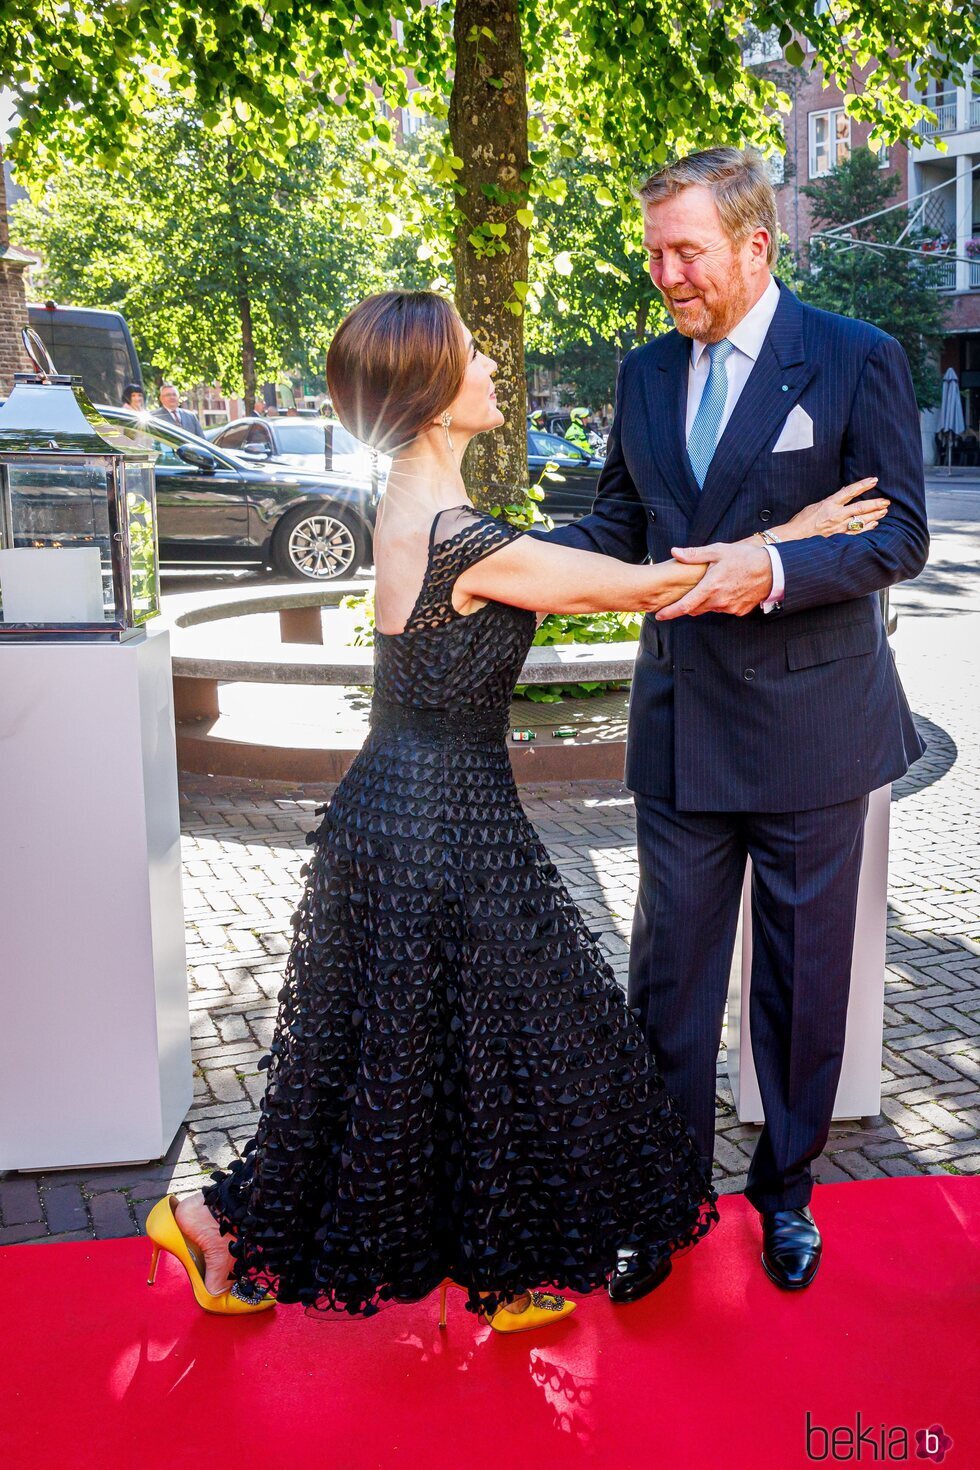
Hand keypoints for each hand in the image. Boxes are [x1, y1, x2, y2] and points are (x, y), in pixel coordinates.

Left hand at [657, 541, 772, 619]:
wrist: (772, 570)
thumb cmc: (744, 558)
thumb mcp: (718, 551)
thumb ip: (694, 555)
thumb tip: (675, 552)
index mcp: (710, 587)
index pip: (685, 605)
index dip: (671, 612)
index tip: (659, 616)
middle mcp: (718, 601)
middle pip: (695, 608)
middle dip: (688, 604)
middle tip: (684, 595)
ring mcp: (729, 608)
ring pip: (709, 608)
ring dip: (705, 601)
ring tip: (712, 586)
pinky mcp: (739, 611)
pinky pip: (723, 609)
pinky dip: (720, 602)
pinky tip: (726, 590)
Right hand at [779, 477, 889, 540]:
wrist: (794, 538)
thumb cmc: (802, 521)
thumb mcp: (815, 505)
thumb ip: (831, 500)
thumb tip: (844, 491)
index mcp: (829, 504)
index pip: (850, 491)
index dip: (863, 485)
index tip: (874, 480)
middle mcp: (836, 515)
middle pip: (860, 507)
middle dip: (875, 504)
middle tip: (886, 501)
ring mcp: (838, 528)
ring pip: (861, 520)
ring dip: (874, 515)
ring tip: (883, 511)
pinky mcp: (838, 538)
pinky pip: (857, 533)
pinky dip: (867, 528)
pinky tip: (874, 525)